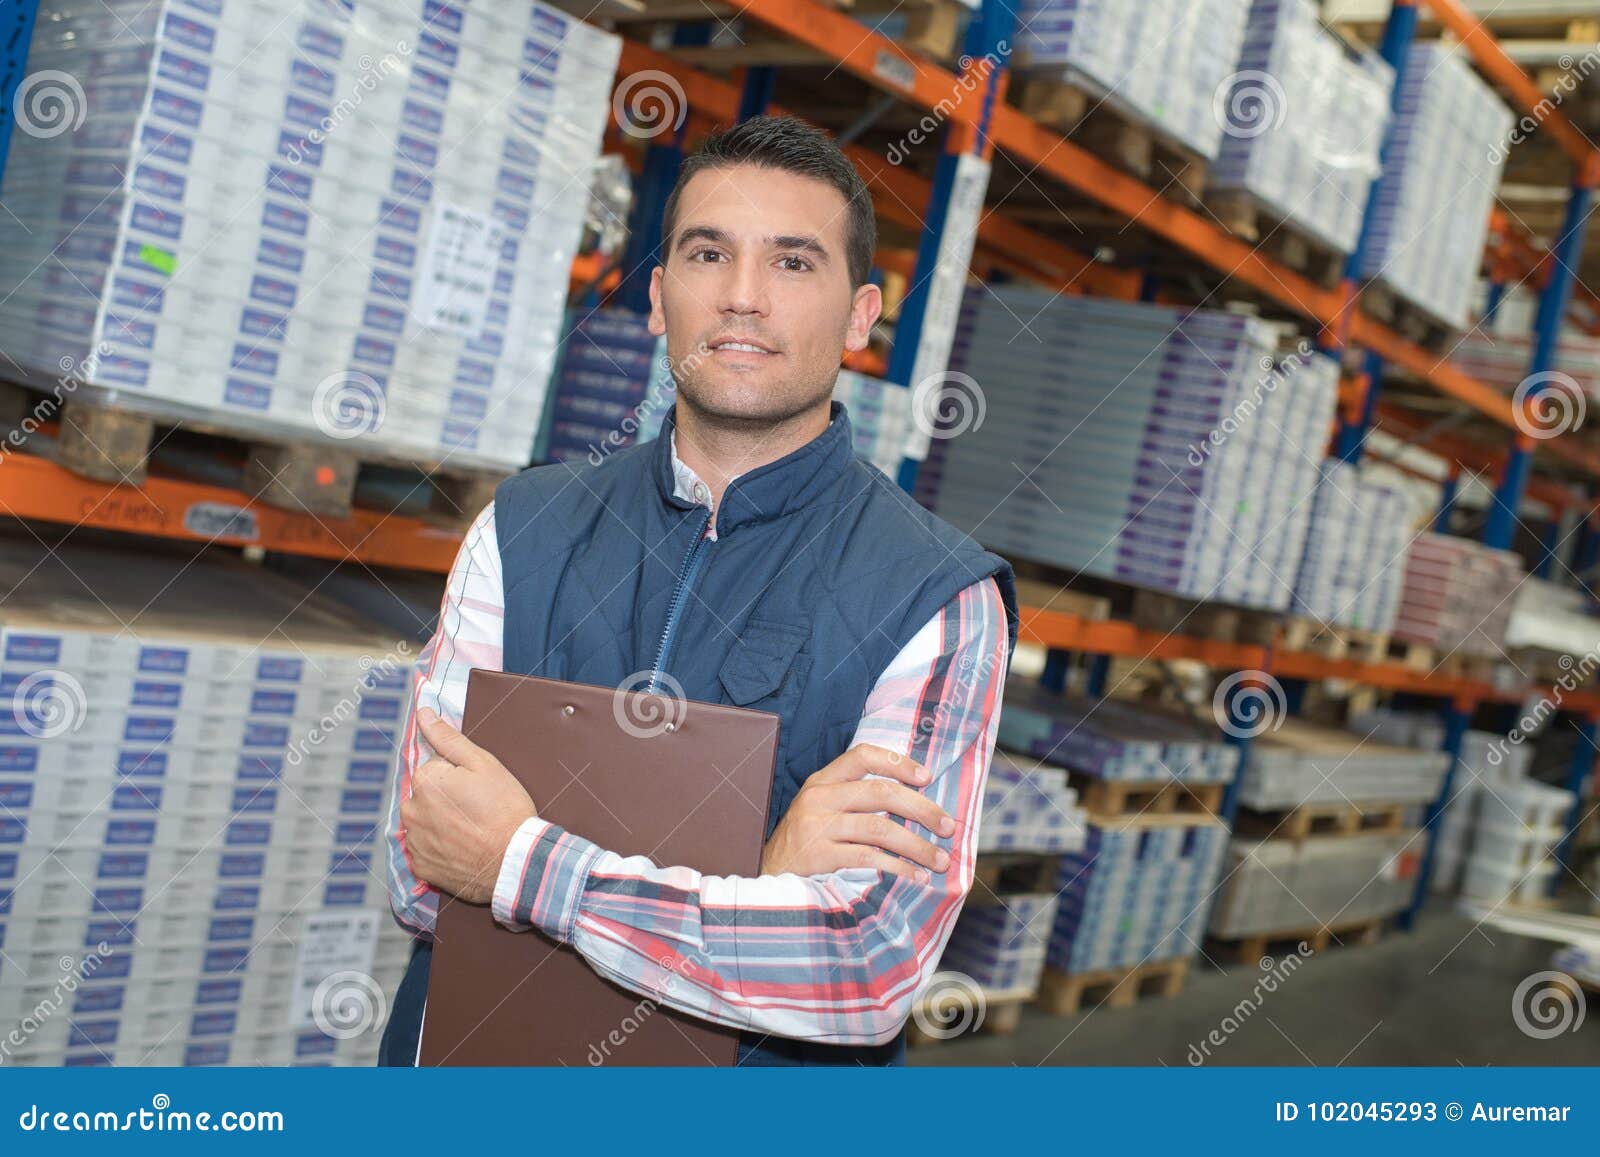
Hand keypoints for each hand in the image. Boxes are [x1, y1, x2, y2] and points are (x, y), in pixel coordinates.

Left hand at [399, 708, 537, 904]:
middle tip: (477, 810)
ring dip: (441, 823)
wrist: (516, 862)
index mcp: (425, 781)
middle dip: (446, 799)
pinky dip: (440, 848)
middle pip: (426, 795)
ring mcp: (415, 841)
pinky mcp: (421, 867)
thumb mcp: (484, 764)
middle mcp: (411, 810)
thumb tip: (424, 714)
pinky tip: (463, 848)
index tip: (477, 790)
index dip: (458, 777)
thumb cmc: (505, 810)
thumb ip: (449, 739)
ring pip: (424, 822)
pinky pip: (426, 850)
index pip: (434, 768)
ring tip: (471, 831)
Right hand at [760, 744, 956, 882]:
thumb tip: (914, 802)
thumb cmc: (804, 846)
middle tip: (948, 827)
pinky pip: (869, 858)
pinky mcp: (819, 857)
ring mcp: (817, 828)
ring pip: (880, 828)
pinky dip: (898, 868)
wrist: (766, 881)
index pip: (862, 755)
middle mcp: (818, 799)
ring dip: (917, 845)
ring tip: (940, 860)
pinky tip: (914, 877)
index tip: (928, 779)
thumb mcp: (820, 812)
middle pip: (880, 792)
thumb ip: (854, 800)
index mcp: (821, 781)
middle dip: (922, 809)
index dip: (899, 763)